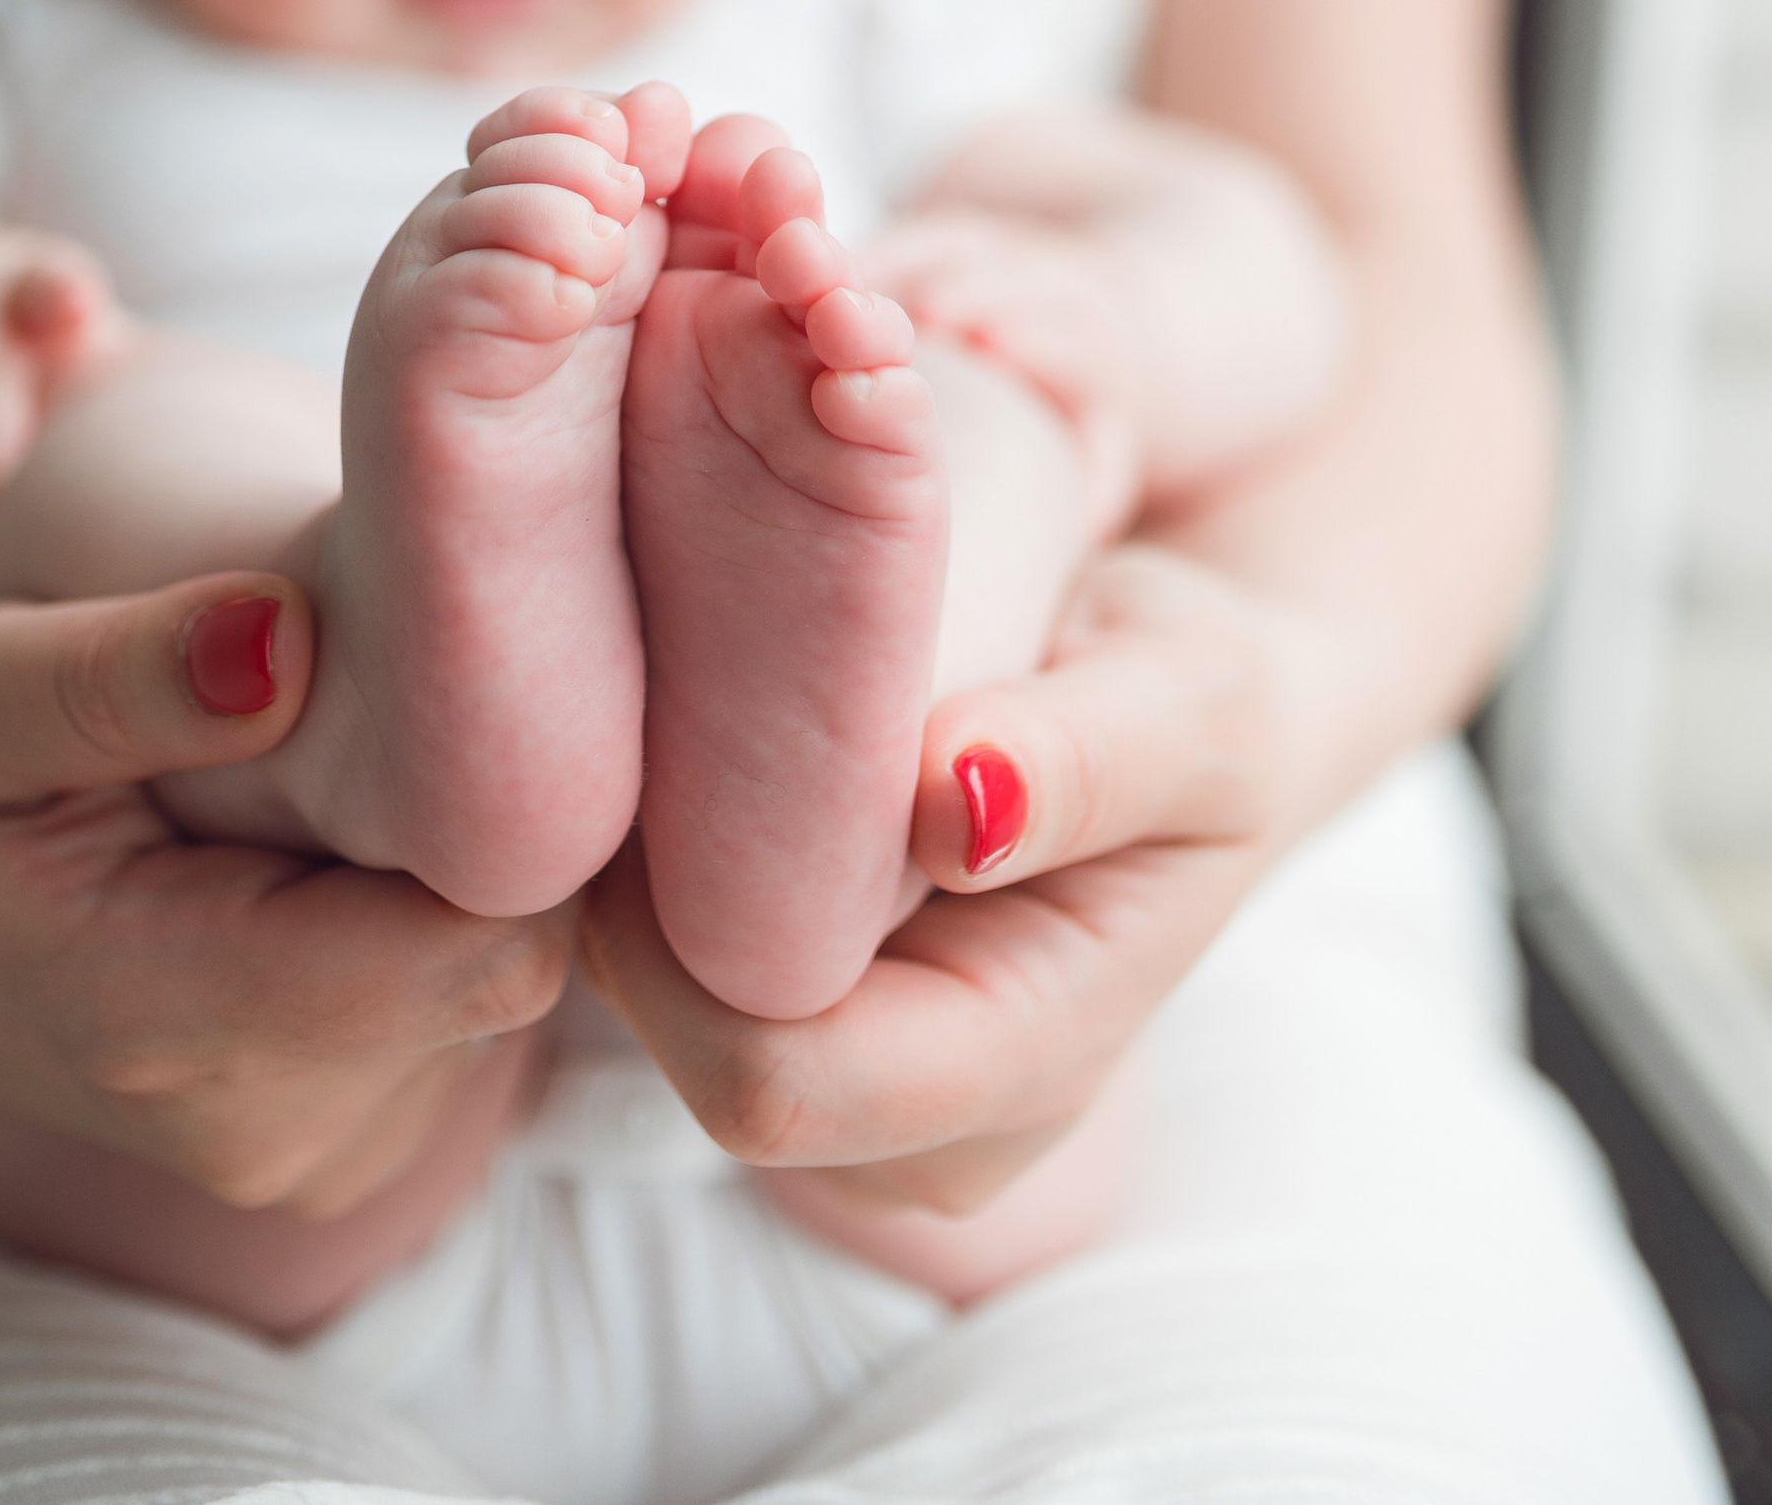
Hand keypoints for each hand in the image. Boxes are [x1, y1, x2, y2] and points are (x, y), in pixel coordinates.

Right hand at [0, 560, 578, 1210]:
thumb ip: (116, 672)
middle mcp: (264, 1136)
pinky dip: (420, 909)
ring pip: (503, 979)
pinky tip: (320, 843)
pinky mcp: (350, 1136)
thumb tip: (287, 642)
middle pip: (512, 958)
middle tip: (381, 695)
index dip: (503, 805)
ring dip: (442, 864)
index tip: (452, 674)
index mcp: (171, 1029)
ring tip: (323, 771)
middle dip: (477, 823)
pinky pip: (469, 1005)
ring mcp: (313, 1155)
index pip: (478, 947)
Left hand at [579, 541, 1304, 1214]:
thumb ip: (1087, 758)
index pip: (777, 1079)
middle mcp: (929, 1131)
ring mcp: (862, 1104)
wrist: (1185, 716)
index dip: (680, 932)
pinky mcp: (805, 1039)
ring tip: (676, 717)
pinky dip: (654, 879)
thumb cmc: (1191, 697)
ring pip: (661, 1023)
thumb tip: (955, 807)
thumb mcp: (1192, 696)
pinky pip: (668, 982)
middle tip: (638, 701)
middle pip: (693, 1058)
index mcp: (1024, 1072)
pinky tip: (692, 763)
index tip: (655, 741)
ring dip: (637, 884)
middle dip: (638, 900)